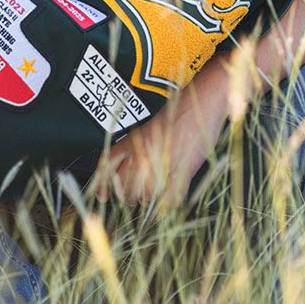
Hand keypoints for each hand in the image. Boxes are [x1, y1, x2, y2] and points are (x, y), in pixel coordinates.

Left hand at [93, 62, 230, 206]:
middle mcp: (142, 156)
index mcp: (131, 141)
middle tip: (137, 187)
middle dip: (128, 192)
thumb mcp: (148, 124)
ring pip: (144, 198)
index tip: (102, 194)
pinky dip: (167, 201)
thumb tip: (120, 169)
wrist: (202, 102)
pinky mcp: (182, 176)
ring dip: (148, 197)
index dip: (101, 185)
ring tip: (156, 185)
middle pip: (124, 189)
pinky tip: (169, 192)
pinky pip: (167, 202)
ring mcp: (161, 168)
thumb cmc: (178, 108)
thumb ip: (132, 146)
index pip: (106, 169)